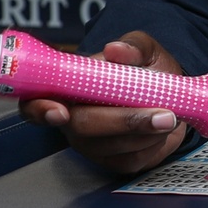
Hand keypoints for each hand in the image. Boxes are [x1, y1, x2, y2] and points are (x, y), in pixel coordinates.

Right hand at [18, 31, 188, 173]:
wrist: (172, 94)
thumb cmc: (147, 69)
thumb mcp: (145, 49)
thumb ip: (132, 46)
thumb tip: (115, 49)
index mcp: (70, 88)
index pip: (36, 103)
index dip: (41, 109)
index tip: (60, 111)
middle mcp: (73, 118)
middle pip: (83, 127)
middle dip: (124, 121)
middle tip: (162, 115)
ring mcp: (91, 144)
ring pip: (109, 147)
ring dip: (144, 133)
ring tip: (170, 117)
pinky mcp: (112, 161)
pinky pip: (128, 159)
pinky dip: (152, 145)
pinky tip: (161, 131)